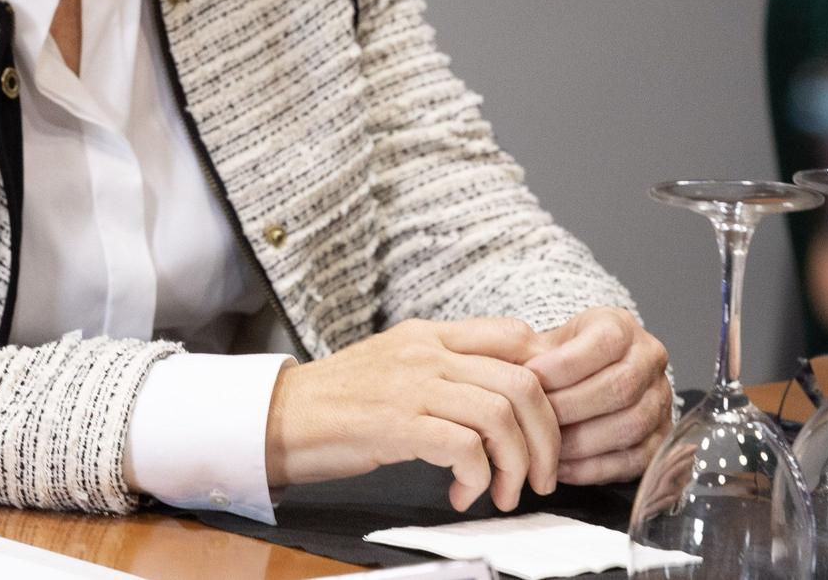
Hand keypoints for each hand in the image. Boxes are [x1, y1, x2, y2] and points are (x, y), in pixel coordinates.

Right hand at [265, 317, 559, 511]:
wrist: (279, 417)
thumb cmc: (341, 400)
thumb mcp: (399, 365)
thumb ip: (447, 368)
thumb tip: (506, 394)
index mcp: (431, 334)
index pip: (517, 336)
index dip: (549, 379)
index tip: (546, 421)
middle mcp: (427, 352)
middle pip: (524, 381)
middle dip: (546, 437)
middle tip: (542, 474)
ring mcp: (412, 385)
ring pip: (501, 415)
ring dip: (516, 465)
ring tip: (503, 492)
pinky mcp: (395, 423)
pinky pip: (465, 447)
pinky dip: (477, 477)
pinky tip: (464, 493)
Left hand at [521, 306, 671, 484]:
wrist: (590, 378)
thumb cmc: (564, 360)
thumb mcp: (549, 340)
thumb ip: (530, 352)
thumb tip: (505, 373)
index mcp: (624, 328)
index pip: (605, 342)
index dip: (564, 364)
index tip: (529, 377)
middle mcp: (650, 362)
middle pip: (619, 387)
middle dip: (569, 406)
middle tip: (533, 418)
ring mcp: (660, 403)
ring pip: (628, 426)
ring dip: (579, 441)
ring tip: (543, 445)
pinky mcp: (660, 442)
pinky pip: (631, 462)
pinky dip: (591, 468)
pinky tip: (559, 466)